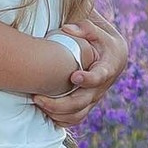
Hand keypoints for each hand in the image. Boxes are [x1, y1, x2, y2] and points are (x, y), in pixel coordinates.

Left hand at [34, 12, 127, 128]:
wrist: (110, 56)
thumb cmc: (98, 40)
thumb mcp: (96, 30)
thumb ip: (85, 27)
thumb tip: (68, 28)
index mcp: (107, 68)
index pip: (100, 77)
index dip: (88, 79)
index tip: (73, 76)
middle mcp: (100, 88)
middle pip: (82, 102)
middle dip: (60, 103)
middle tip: (37, 97)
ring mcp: (93, 99)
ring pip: (77, 114)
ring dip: (57, 113)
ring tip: (37, 103)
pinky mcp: (86, 105)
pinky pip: (75, 119)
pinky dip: (61, 120)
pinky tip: (45, 113)